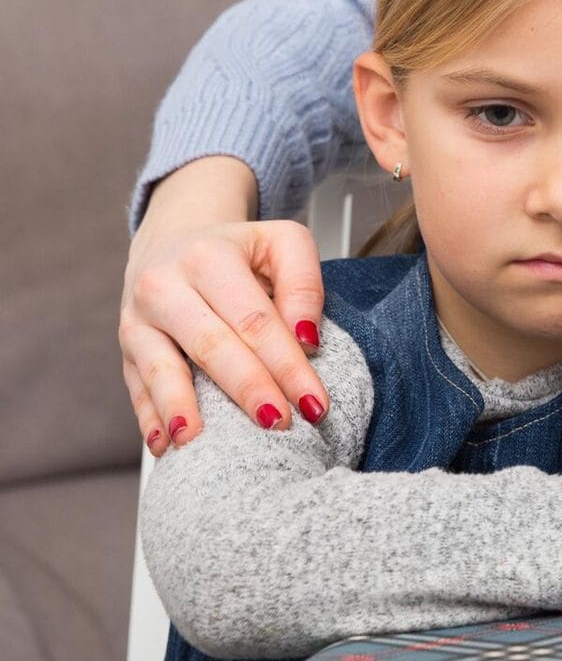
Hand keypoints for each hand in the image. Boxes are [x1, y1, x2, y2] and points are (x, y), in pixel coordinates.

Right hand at [121, 157, 327, 454]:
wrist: (173, 239)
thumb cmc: (237, 250)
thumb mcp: (282, 243)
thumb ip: (303, 284)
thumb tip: (306, 338)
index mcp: (208, 258)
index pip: (255, 320)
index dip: (286, 364)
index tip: (314, 401)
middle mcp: (164, 287)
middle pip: (212, 346)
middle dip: (248, 389)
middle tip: (278, 423)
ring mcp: (138, 321)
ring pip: (162, 370)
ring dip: (185, 410)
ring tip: (203, 442)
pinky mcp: (126, 349)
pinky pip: (136, 388)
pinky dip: (151, 419)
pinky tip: (167, 446)